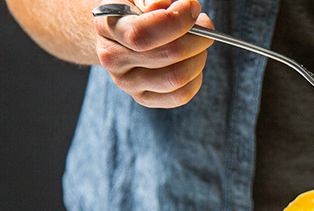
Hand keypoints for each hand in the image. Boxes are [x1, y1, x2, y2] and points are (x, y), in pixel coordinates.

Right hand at [93, 0, 213, 107]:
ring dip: (199, 57)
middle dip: (197, 37)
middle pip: (168, 55)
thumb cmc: (137, 8)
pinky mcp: (143, 98)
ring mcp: (127, 82)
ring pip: (177, 77)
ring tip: (199, 42)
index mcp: (107, 26)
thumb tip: (178, 9)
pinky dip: (196, 77)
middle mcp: (112, 58)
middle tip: (205, 25)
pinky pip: (180, 96)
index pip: (142, 34)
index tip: (192, 7)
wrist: (122, 31)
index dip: (176, 22)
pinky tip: (193, 61)